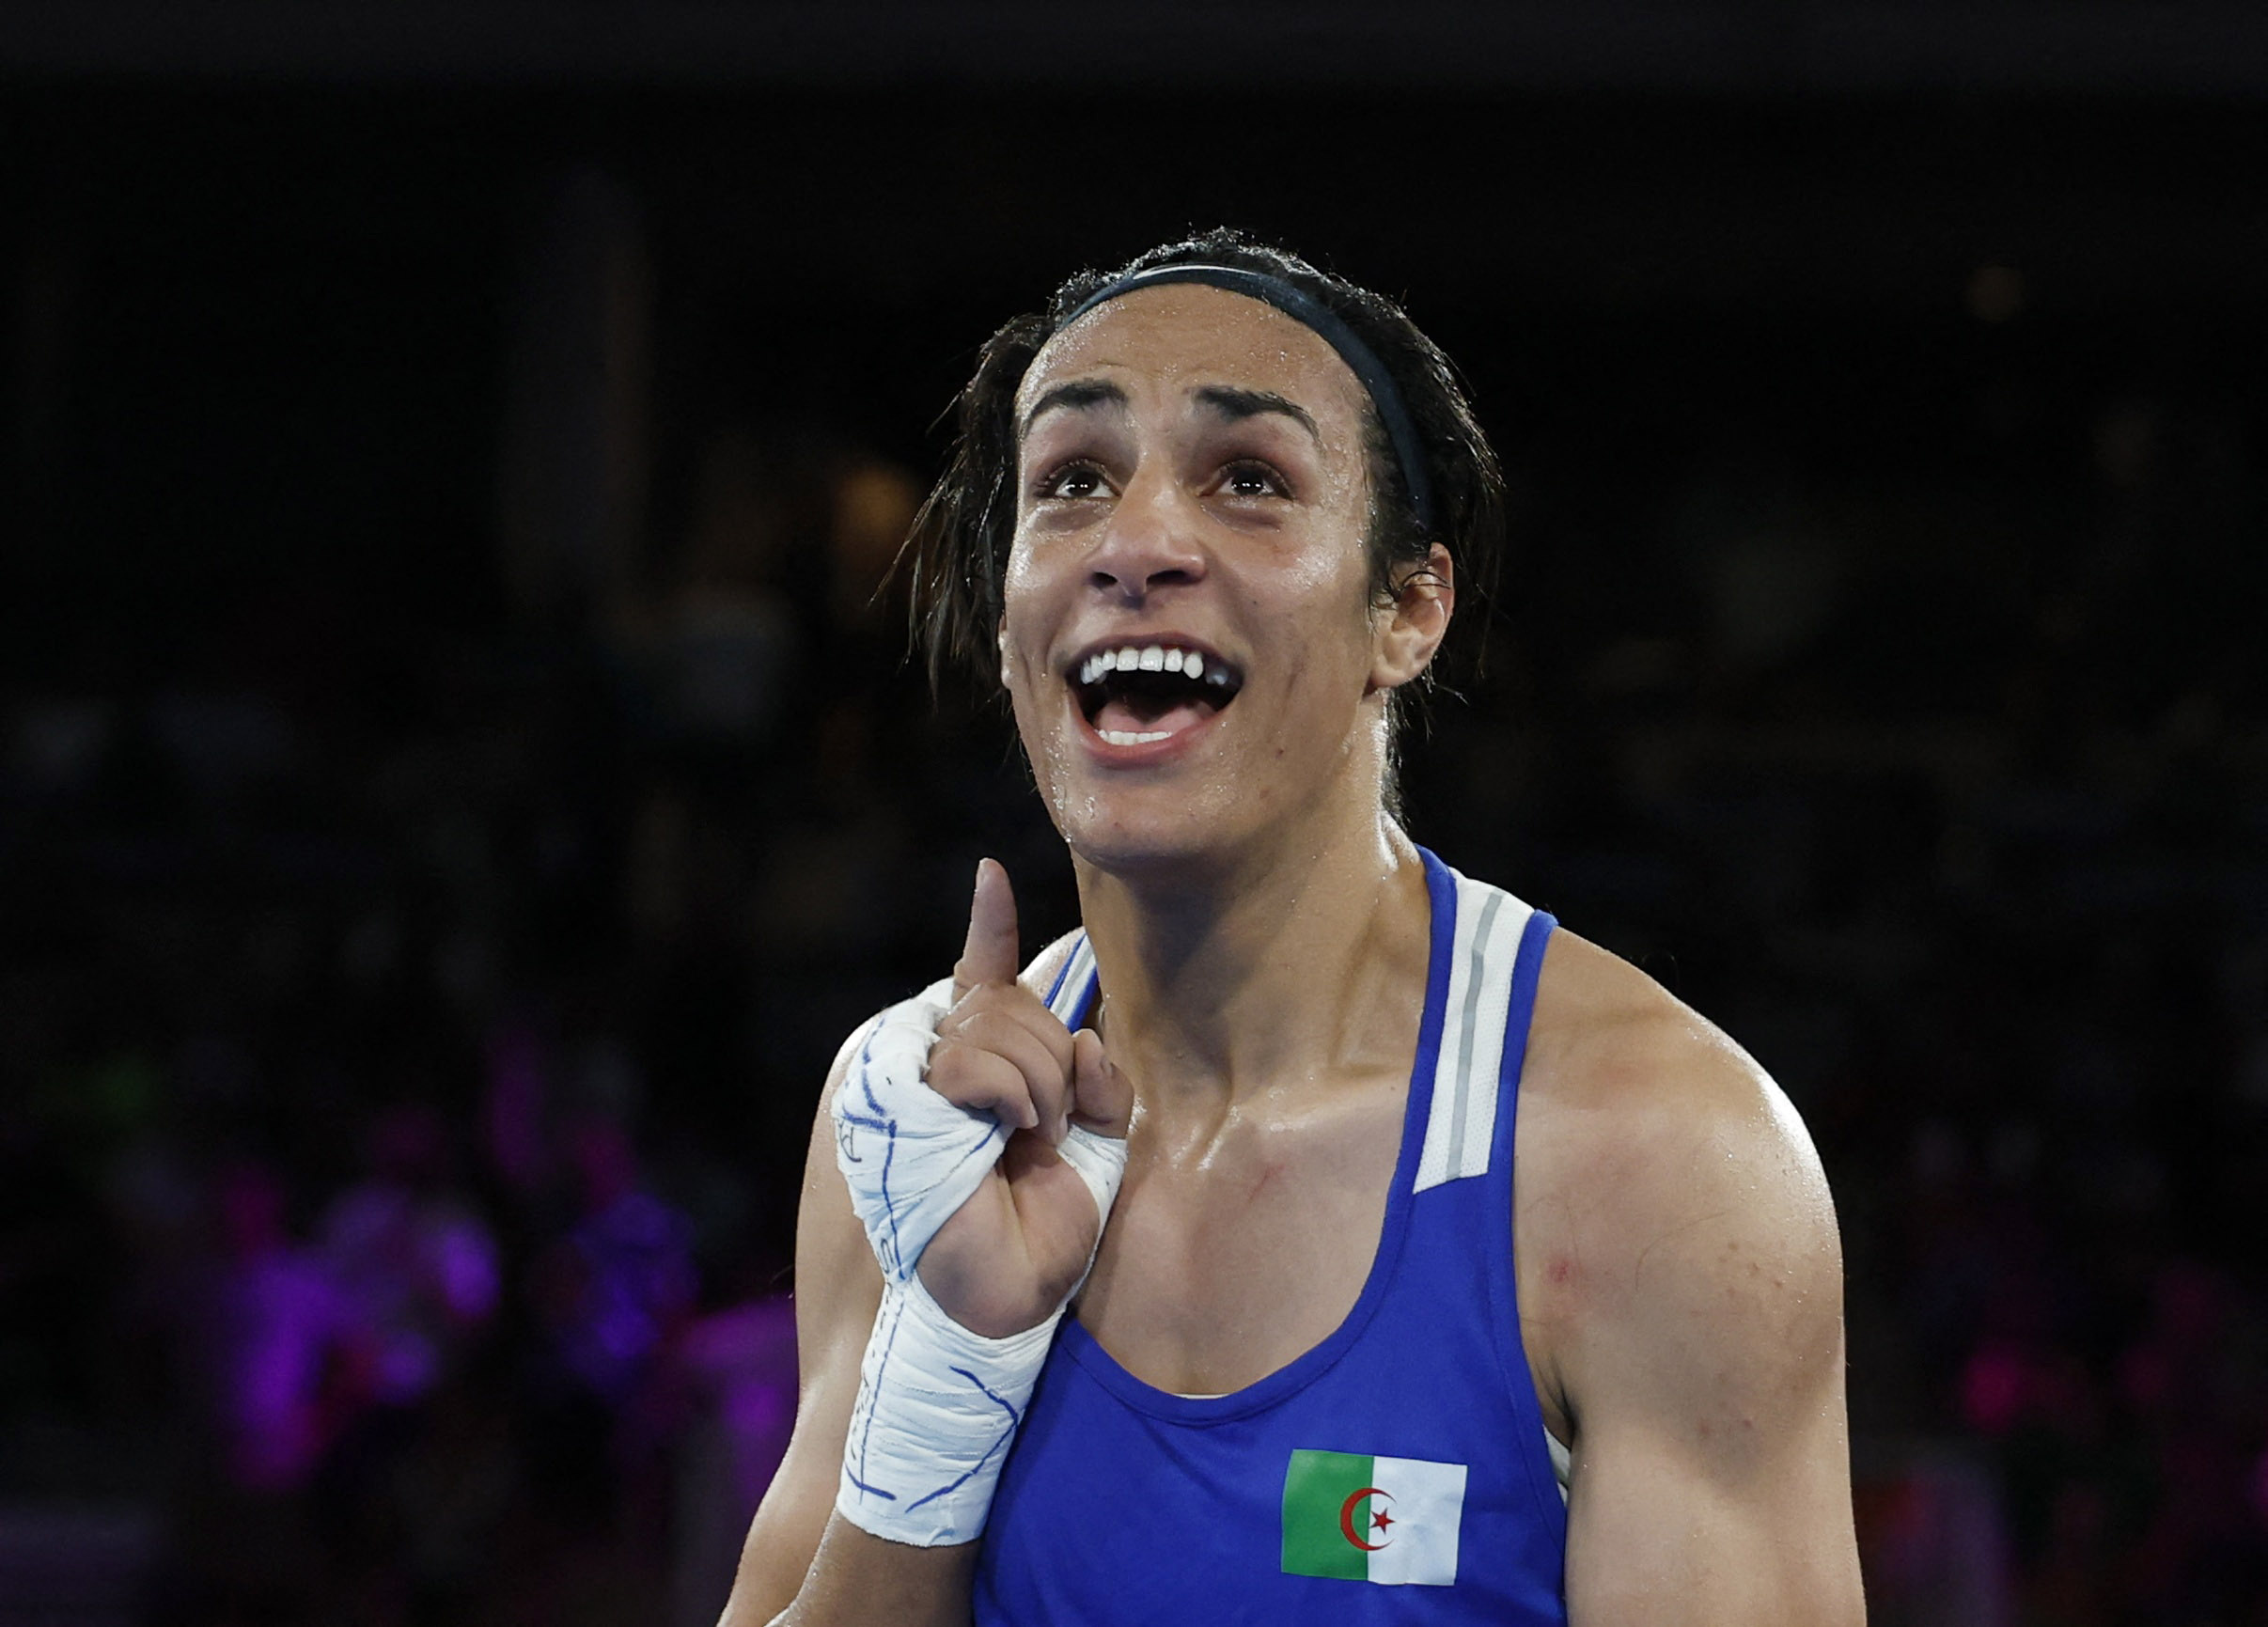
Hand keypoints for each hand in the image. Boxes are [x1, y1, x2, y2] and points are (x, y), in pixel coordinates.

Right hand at [916, 860, 1131, 1338]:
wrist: (1006, 1299)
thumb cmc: (1041, 1234)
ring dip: (1038, 1081)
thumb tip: (1088, 1036)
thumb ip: (1098, 1082)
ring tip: (1032, 1139)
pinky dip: (1010, 1093)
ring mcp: (917, 1082)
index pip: (983, 979)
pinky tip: (1010, 1134)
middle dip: (1053, 1055)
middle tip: (1052, 1126)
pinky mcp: (901, 1101)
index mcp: (985, 1071)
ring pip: (996, 1022)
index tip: (992, 875)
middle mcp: (943, 1067)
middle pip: (1012, 1001)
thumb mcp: (1096, 1145)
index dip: (989, 925)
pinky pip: (973, 1056)